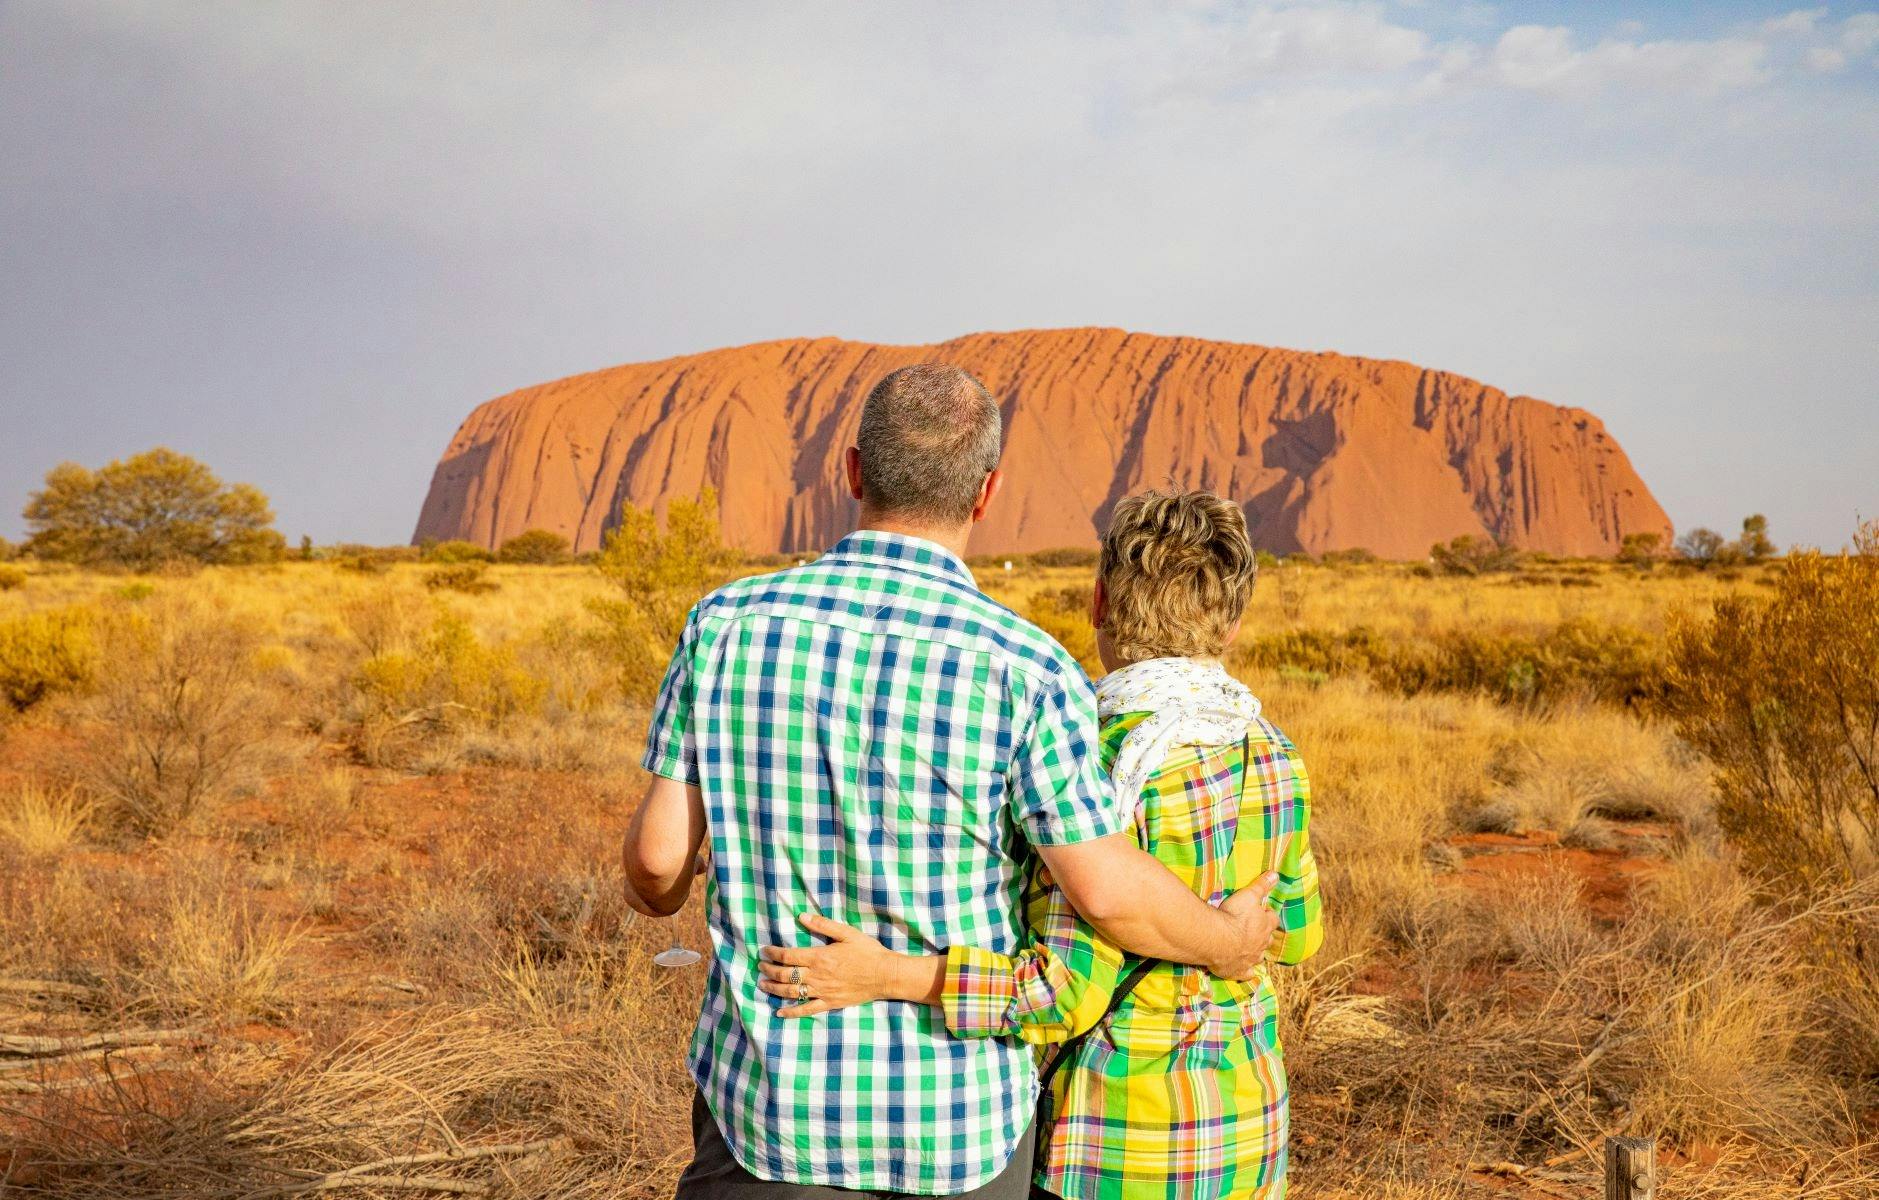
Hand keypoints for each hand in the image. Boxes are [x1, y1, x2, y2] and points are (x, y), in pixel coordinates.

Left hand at [758, 913, 899, 1016]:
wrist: (885, 975)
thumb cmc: (867, 951)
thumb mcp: (846, 933)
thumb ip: (823, 925)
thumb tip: (801, 916)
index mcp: (819, 957)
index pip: (788, 956)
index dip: (773, 953)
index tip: (765, 951)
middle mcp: (817, 976)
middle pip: (785, 974)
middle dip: (769, 970)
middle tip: (760, 967)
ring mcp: (822, 991)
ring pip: (791, 992)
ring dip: (774, 988)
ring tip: (763, 984)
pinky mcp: (829, 1003)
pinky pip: (806, 1010)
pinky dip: (791, 1012)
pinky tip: (779, 1012)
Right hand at [1209, 872, 1281, 979]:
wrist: (1218, 940)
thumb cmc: (1234, 916)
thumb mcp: (1249, 895)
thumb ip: (1262, 885)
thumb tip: (1276, 874)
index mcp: (1265, 925)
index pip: (1272, 919)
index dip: (1268, 915)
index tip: (1263, 911)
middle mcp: (1261, 944)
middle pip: (1267, 940)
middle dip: (1264, 935)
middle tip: (1256, 931)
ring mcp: (1251, 959)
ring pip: (1259, 957)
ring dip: (1257, 953)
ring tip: (1251, 949)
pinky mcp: (1239, 970)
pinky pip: (1247, 973)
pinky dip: (1248, 972)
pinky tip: (1246, 971)